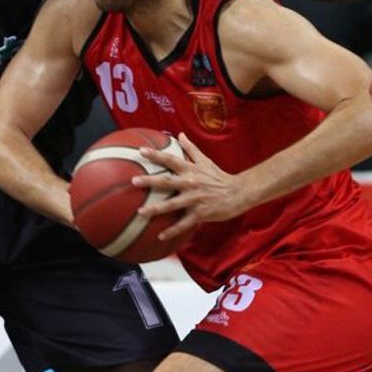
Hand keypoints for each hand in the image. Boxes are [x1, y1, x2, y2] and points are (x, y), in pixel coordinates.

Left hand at [130, 133, 247, 240]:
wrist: (238, 193)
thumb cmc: (219, 177)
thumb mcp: (206, 161)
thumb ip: (191, 149)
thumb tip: (180, 134)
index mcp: (191, 170)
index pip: (170, 159)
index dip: (156, 155)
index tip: (140, 151)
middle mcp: (191, 183)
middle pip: (167, 181)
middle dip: (150, 181)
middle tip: (134, 181)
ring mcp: (195, 199)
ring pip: (172, 204)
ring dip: (155, 209)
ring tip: (140, 212)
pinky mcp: (200, 214)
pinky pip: (183, 224)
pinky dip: (172, 231)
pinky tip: (160, 236)